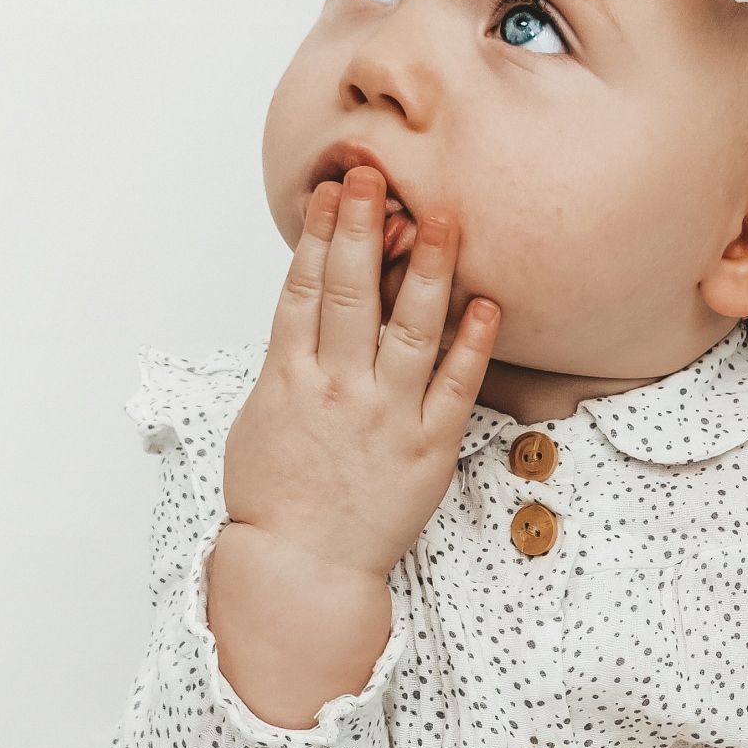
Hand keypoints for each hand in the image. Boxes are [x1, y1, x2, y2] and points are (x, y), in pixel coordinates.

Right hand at [209, 170, 499, 725]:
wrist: (301, 570)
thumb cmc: (276, 496)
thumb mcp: (260, 416)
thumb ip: (287, 359)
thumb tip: (304, 309)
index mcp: (288, 377)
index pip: (304, 288)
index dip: (321, 234)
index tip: (334, 189)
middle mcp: (337, 389)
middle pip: (352, 293)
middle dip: (366, 229)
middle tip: (380, 177)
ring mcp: (385, 417)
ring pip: (407, 329)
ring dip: (428, 271)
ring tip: (444, 220)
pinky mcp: (427, 448)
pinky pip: (455, 387)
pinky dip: (472, 345)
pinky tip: (487, 304)